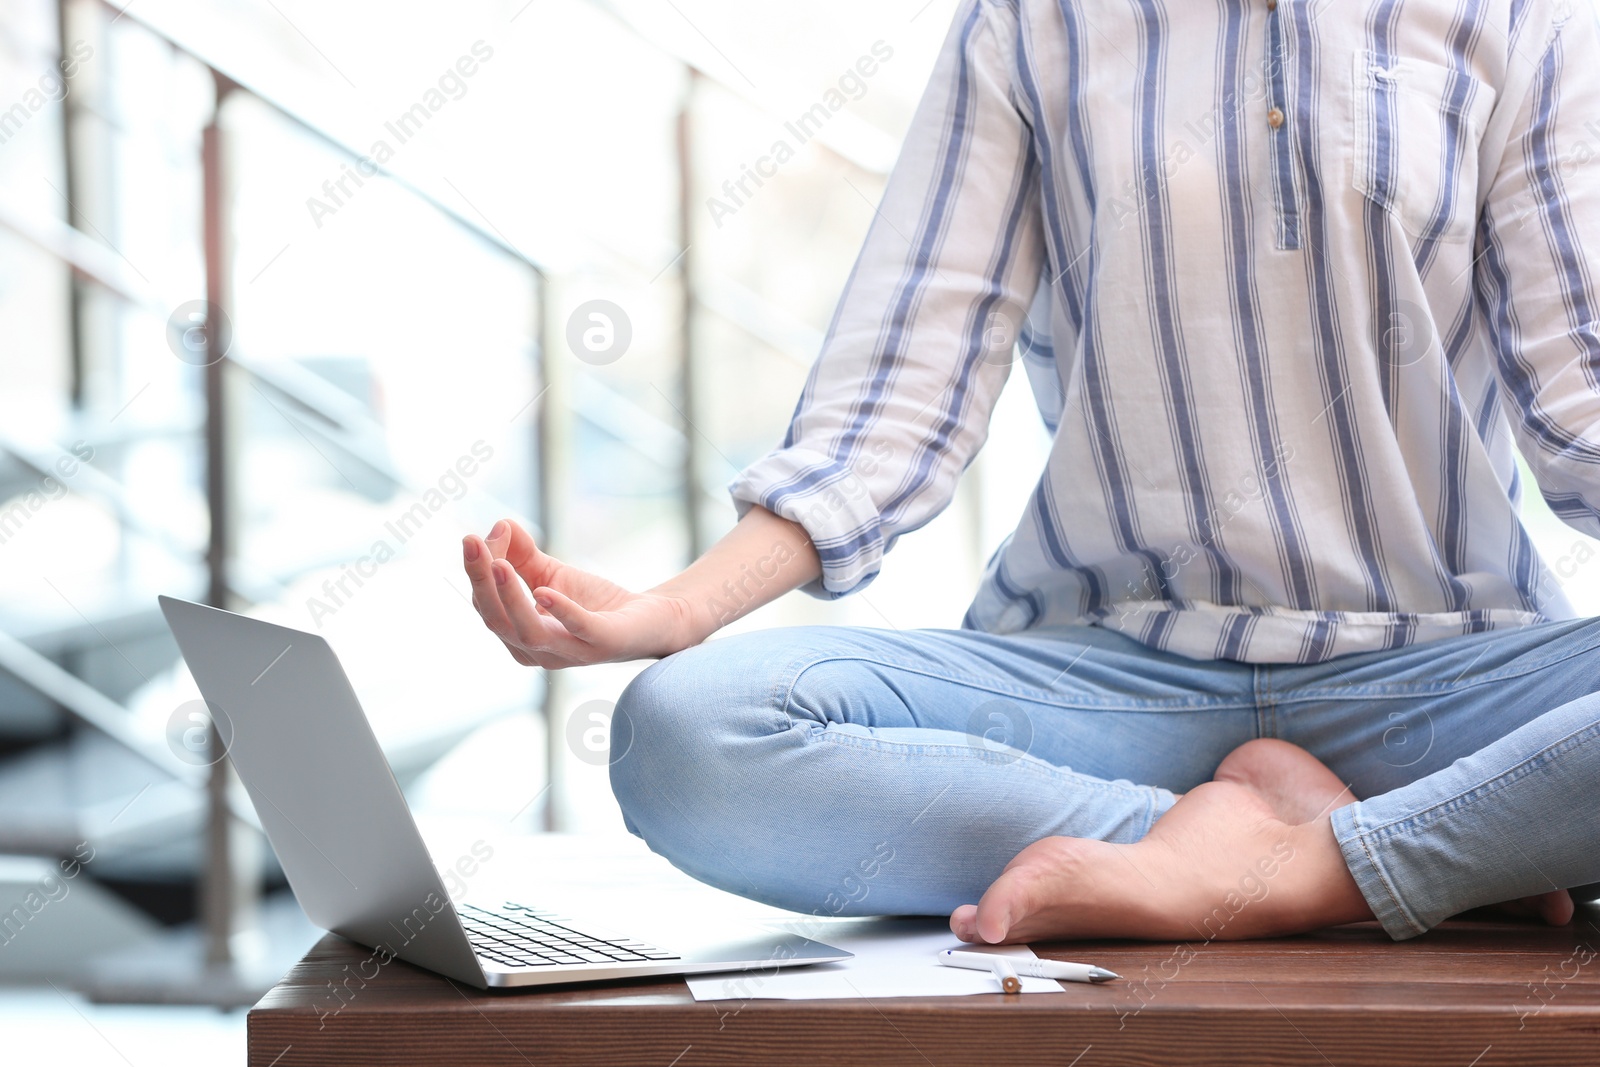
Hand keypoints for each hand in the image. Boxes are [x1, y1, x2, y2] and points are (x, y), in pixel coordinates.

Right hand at [462, 519, 700, 667]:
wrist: (651, 618)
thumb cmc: (595, 602)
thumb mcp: (551, 574)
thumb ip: (521, 555)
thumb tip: (499, 525)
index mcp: (519, 638)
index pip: (487, 607)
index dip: (478, 573)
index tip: (473, 539)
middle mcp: (538, 653)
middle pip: (498, 622)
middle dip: (482, 583)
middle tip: (472, 544)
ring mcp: (570, 652)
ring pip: (528, 632)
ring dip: (511, 598)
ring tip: (500, 565)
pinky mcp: (603, 643)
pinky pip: (578, 630)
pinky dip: (560, 612)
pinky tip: (545, 592)